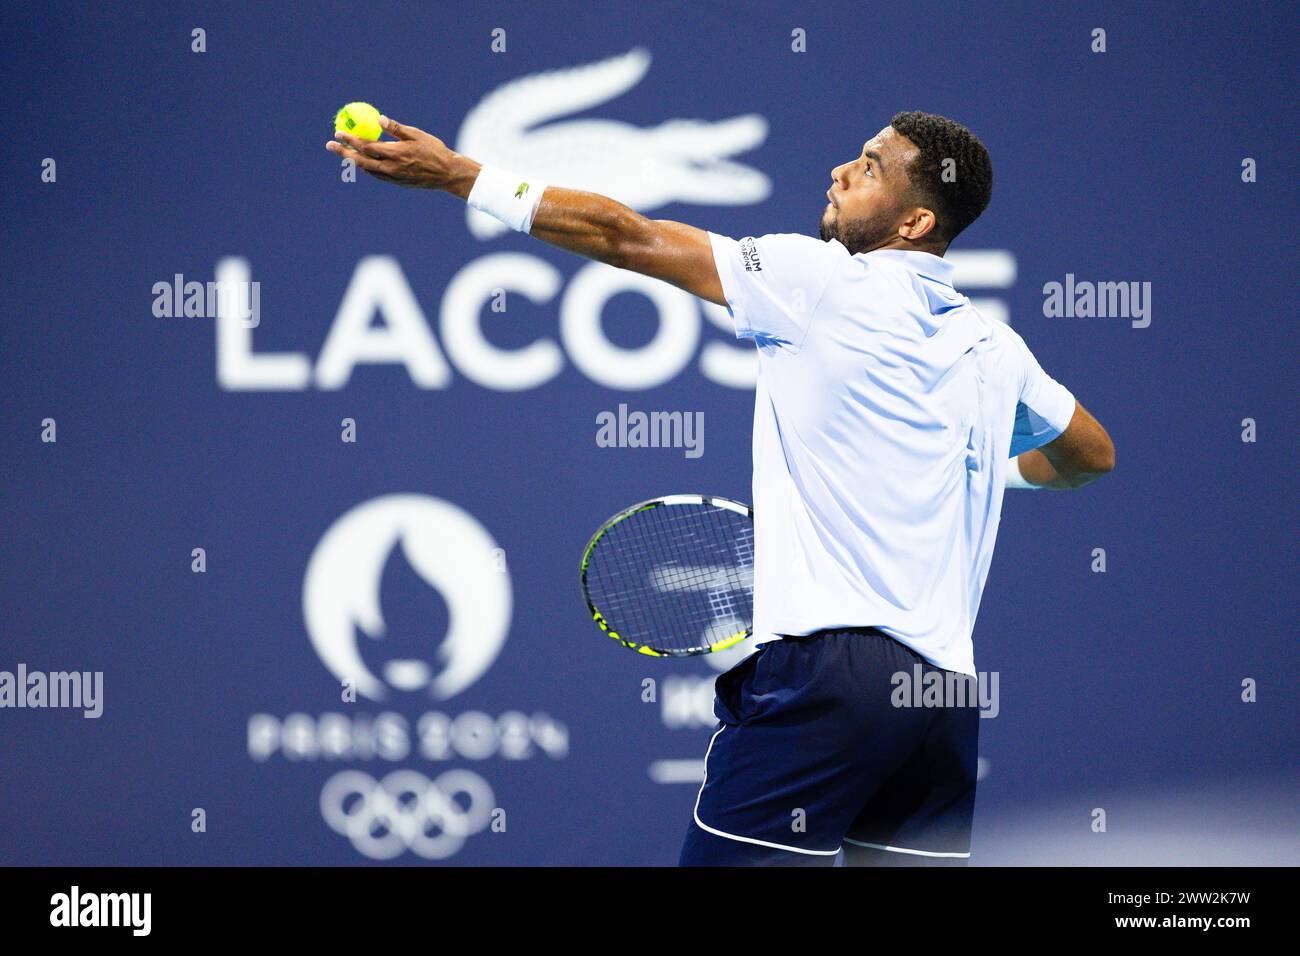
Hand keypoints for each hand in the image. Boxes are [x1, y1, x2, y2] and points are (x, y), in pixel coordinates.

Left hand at [326, 115, 464, 189]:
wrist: (447, 175)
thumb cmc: (434, 151)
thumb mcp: (416, 135)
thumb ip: (396, 128)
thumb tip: (379, 119)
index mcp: (395, 153)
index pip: (366, 146)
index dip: (350, 139)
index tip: (338, 133)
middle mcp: (391, 168)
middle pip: (361, 160)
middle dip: (343, 152)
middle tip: (330, 145)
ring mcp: (393, 177)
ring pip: (367, 170)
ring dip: (353, 161)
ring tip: (343, 153)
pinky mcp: (397, 183)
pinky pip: (377, 175)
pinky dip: (367, 168)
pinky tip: (363, 162)